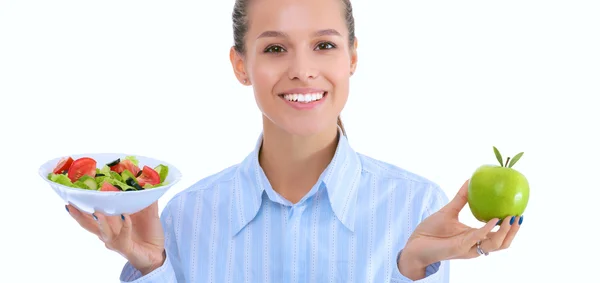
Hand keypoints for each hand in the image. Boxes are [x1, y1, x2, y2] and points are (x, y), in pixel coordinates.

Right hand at [66, 202, 165, 274]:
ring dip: (100, 222)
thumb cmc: (149, 234)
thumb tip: (147, 183)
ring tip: (96, 212)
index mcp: (110, 223)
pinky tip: (125, 216)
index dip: (82, 206)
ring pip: (103, 232)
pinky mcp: (125, 248)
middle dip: (78, 215)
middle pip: (89, 224)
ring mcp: (115, 241)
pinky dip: (125, 226)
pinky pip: (123, 237)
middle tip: (70, 203)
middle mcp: (109, 233)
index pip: (92, 213)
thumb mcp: (149, 214)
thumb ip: (146, 200)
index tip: (74, 194)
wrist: (158, 254)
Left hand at [399, 180, 521, 278]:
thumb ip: (462, 198)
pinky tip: (494, 219)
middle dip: (513, 232)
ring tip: (512, 218)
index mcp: (473, 237)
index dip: (510, 227)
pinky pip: (478, 238)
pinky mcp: (460, 247)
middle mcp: (474, 245)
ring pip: (495, 245)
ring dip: (505, 232)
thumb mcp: (449, 211)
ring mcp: (468, 248)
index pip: (498, 235)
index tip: (519, 212)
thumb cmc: (430, 231)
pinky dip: (488, 229)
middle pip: (502, 243)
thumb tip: (470, 180)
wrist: (414, 244)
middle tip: (519, 216)